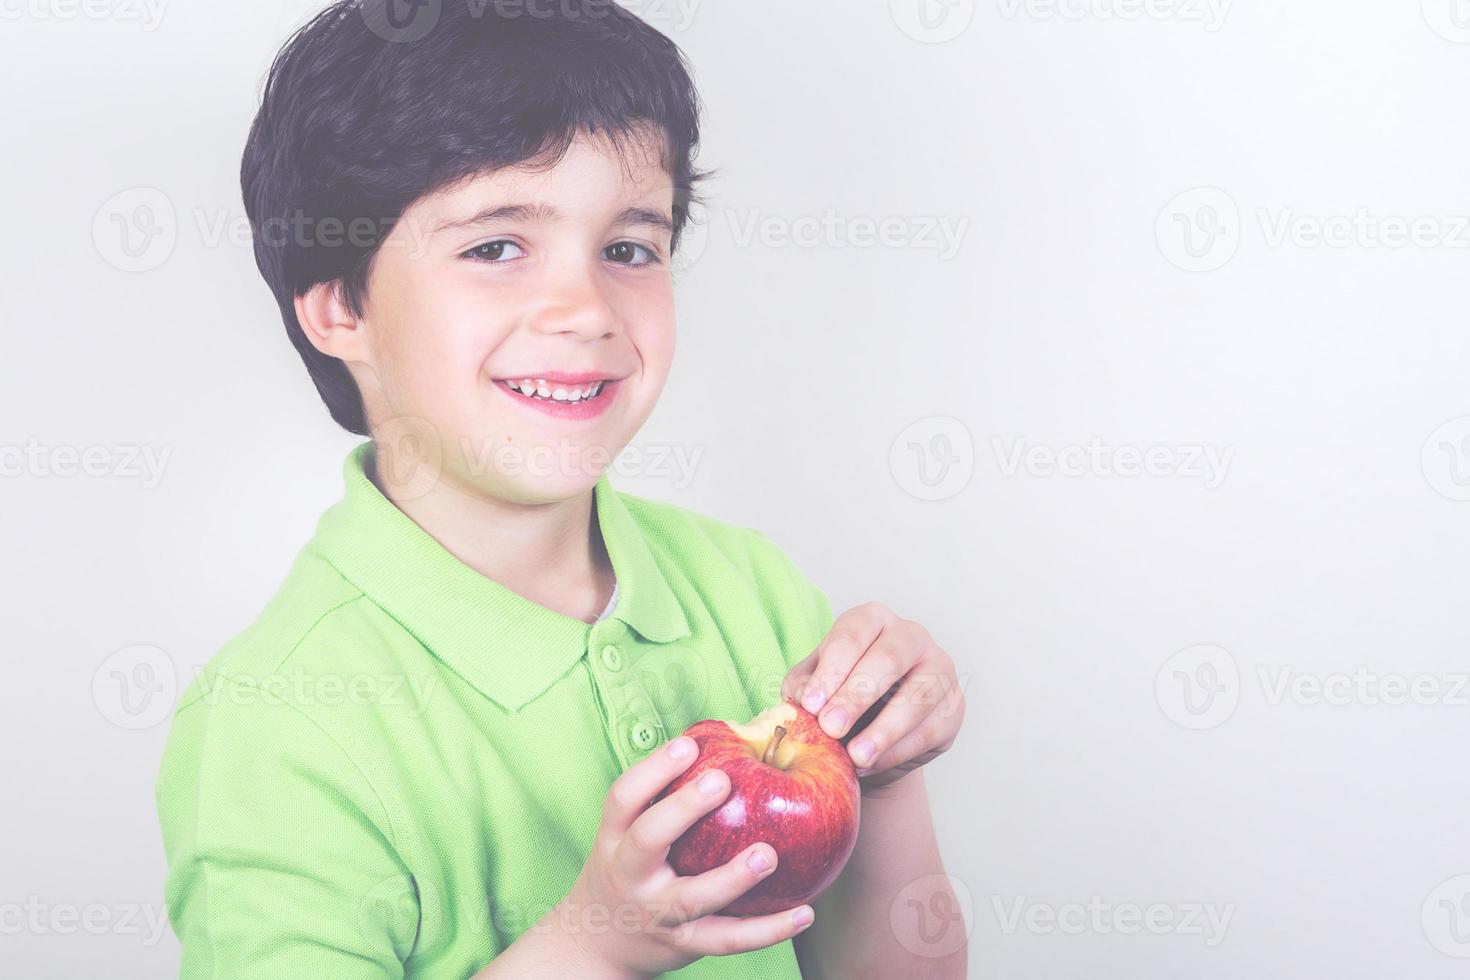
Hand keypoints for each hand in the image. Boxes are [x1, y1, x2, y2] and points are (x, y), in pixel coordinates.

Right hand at [559, 735, 816, 977]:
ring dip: (732, 878)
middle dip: (682, 809)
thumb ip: (667, 794)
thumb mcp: (628, 832)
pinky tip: (805, 913)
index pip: (623, 798)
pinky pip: (729, 939)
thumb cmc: (632, 866)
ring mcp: (657, 913)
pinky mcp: (685, 944)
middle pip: (647, 840)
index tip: (689, 744)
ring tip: (768, 855)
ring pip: (692, 897)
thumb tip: (736, 733)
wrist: (601, 943)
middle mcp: (630, 875)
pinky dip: (768, 930)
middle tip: (722, 781)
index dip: (653, 769)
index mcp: (615, 838)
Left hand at [781, 602, 964, 793]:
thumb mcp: (813, 688)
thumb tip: (800, 697)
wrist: (870, 736)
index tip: (810, 704)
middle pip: (888, 659)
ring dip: (884, 730)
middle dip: (856, 696)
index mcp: (871, 619)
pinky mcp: (953, 706)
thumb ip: (803, 687)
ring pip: (917, 696)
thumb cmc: (838, 699)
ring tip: (856, 757)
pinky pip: (929, 730)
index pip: (853, 634)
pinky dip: (897, 752)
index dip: (831, 669)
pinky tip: (872, 764)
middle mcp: (910, 635)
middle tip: (830, 728)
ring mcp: (939, 668)